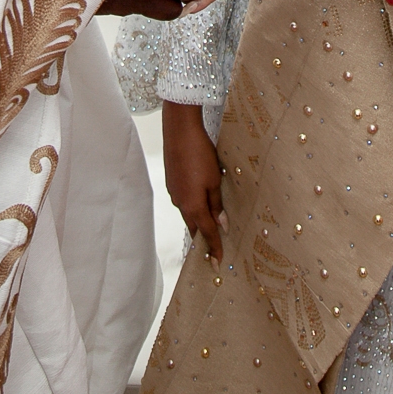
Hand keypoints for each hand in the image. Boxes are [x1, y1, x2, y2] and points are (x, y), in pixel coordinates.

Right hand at [163, 101, 227, 264]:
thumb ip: (216, 204)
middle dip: (203, 238)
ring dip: (198, 220)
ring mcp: (173, 191)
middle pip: (194, 226)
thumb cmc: (200, 154)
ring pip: (188, 212)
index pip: (206, 233)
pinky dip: (192, 206)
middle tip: (212, 250)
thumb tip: (220, 225)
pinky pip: (183, 200)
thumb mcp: (214, 180)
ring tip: (210, 226)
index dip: (213, 247)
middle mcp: (180, 202)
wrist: (179, 130)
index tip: (217, 263)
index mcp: (192, 206)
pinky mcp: (171, 181)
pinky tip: (199, 200)